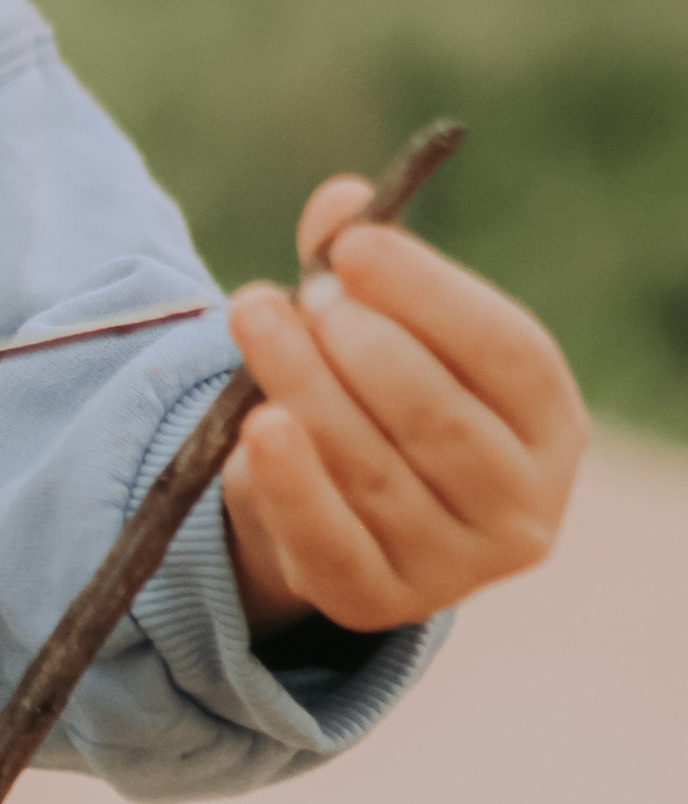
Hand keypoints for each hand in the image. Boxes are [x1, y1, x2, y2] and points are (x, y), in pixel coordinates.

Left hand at [221, 176, 585, 640]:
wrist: (329, 507)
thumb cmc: (374, 396)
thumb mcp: (380, 327)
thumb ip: (363, 266)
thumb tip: (342, 201)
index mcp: (549, 424)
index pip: (509, 353)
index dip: (431, 294)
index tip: (353, 246)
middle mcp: (522, 505)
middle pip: (440, 416)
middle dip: (360, 343)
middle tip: (295, 293)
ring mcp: (455, 566)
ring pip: (378, 471)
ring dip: (307, 386)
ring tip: (255, 319)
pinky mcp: (378, 602)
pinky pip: (331, 541)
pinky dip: (293, 482)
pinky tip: (258, 425)